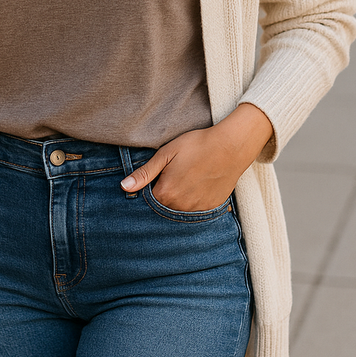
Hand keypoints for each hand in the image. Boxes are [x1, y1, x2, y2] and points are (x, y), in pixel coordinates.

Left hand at [120, 103, 273, 211]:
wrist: (231, 147)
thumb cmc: (197, 145)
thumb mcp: (167, 154)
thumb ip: (145, 173)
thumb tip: (124, 187)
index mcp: (165, 193)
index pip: (147, 199)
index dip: (149, 187)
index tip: (155, 176)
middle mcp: (180, 207)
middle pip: (162, 207)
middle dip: (163, 194)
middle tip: (174, 174)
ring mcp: (196, 210)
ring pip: (178, 209)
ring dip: (177, 199)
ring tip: (186, 178)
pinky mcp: (210, 208)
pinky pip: (194, 210)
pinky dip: (192, 200)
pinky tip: (197, 184)